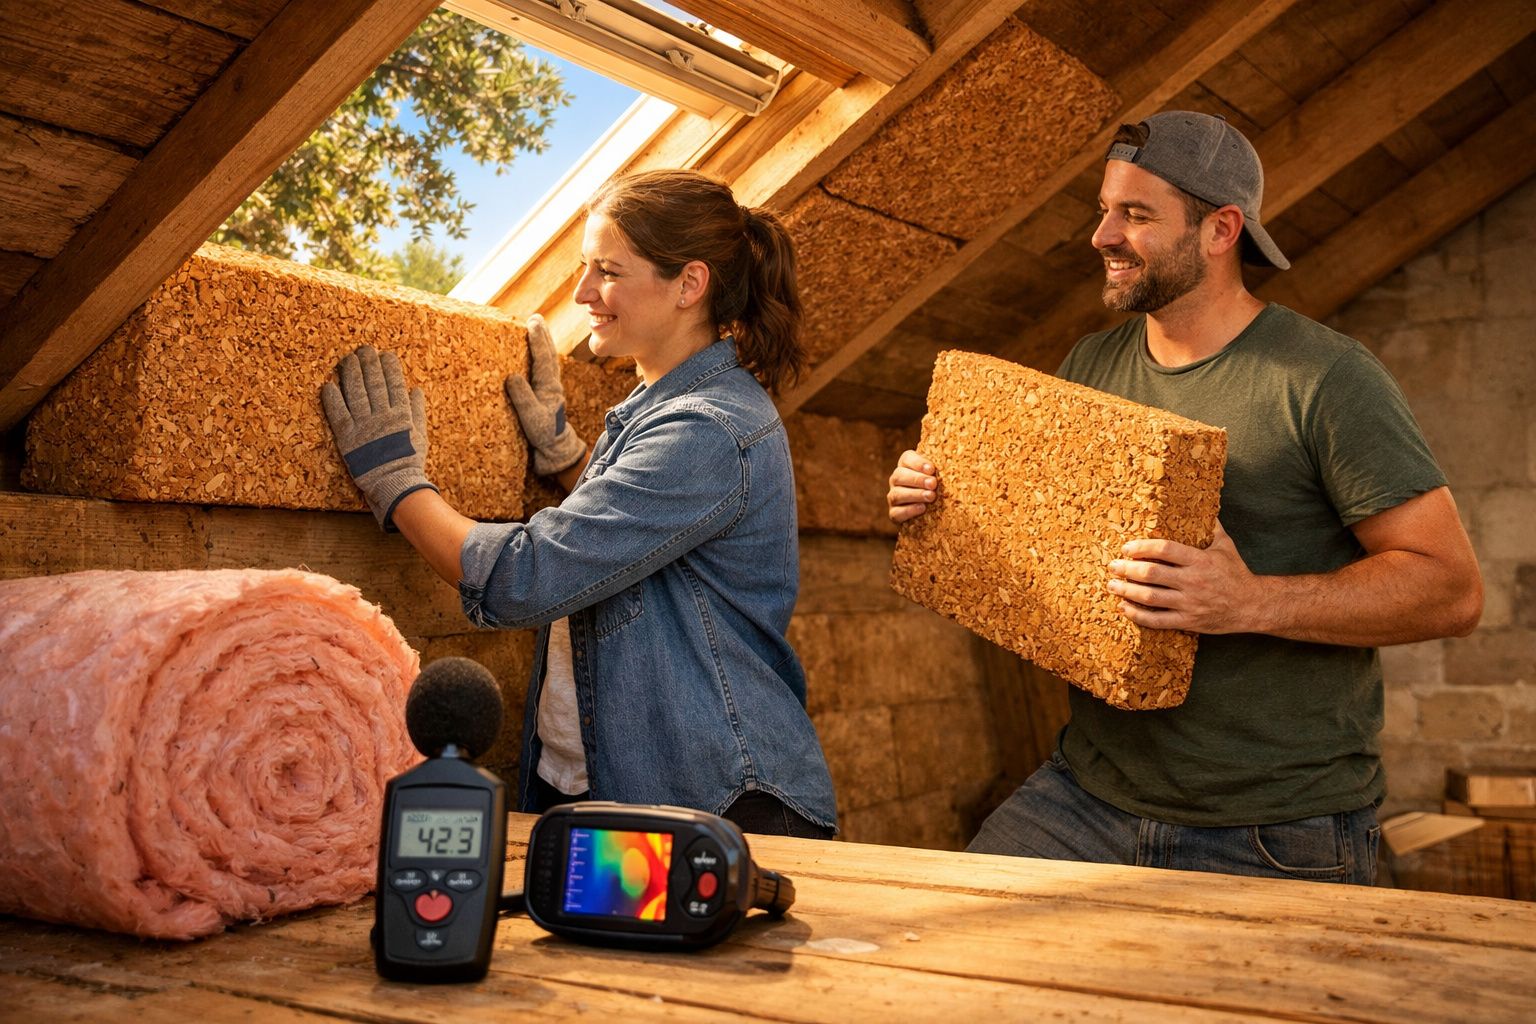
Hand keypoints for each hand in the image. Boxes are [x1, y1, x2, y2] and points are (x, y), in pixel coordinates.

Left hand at [321, 345, 436, 529]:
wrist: (395, 485)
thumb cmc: (410, 461)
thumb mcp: (420, 435)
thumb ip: (417, 411)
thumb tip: (416, 390)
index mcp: (401, 415)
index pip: (395, 385)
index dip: (390, 368)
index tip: (386, 354)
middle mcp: (382, 417)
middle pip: (374, 384)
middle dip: (370, 364)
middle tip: (365, 349)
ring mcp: (364, 426)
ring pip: (356, 393)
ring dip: (352, 374)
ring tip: (349, 359)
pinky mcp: (348, 438)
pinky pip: (338, 414)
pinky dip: (333, 399)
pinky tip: (329, 385)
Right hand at [504, 314, 586, 475]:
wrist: (557, 451)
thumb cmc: (544, 436)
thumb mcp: (532, 418)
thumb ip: (523, 397)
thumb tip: (512, 376)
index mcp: (548, 387)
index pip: (543, 358)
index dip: (537, 339)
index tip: (532, 322)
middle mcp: (551, 385)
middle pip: (548, 355)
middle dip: (542, 336)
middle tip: (536, 318)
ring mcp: (550, 390)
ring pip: (547, 361)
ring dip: (542, 344)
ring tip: (537, 329)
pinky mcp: (547, 396)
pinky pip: (543, 371)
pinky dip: (540, 358)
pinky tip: (535, 355)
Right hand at [887, 449, 938, 523]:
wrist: (932, 512)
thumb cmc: (939, 486)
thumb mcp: (940, 474)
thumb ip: (943, 467)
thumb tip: (955, 459)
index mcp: (906, 465)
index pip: (906, 459)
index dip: (918, 463)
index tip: (932, 469)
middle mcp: (896, 480)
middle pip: (899, 475)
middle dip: (917, 479)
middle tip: (933, 484)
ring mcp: (893, 497)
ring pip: (897, 494)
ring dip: (915, 495)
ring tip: (931, 496)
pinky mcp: (895, 513)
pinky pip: (897, 512)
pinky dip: (909, 510)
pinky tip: (922, 508)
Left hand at [1106, 520, 1258, 633]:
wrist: (1252, 606)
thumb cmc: (1236, 573)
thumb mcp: (1225, 546)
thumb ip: (1211, 527)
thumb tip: (1201, 506)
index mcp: (1200, 560)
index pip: (1164, 549)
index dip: (1142, 547)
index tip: (1127, 548)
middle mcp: (1193, 581)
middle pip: (1151, 573)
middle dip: (1127, 569)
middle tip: (1113, 566)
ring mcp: (1189, 603)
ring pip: (1150, 597)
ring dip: (1126, 591)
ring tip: (1112, 585)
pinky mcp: (1188, 621)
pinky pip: (1157, 620)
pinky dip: (1137, 615)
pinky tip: (1124, 608)